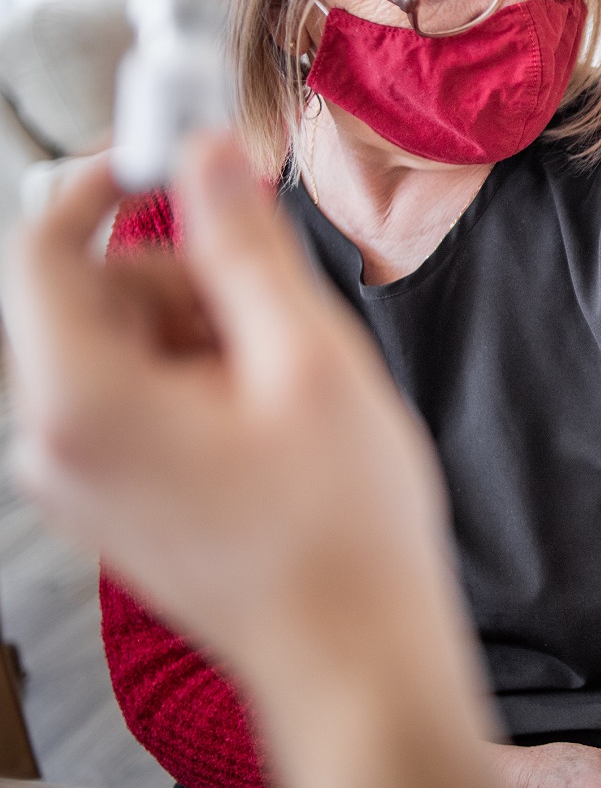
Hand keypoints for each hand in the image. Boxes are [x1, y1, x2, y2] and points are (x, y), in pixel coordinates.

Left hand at [2, 134, 491, 787]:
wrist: (355, 650)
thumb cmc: (341, 525)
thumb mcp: (308, 358)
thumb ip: (245, 246)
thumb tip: (207, 154)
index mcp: (87, 404)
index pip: (41, 251)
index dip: (102, 186)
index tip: (173, 163)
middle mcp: (58, 444)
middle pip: (91, 296)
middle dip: (181, 277)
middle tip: (269, 309)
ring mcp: (83, 476)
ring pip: (120, 343)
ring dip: (199, 330)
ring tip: (280, 382)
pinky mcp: (117, 493)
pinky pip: (134, 394)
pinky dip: (195, 375)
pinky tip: (263, 415)